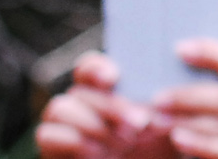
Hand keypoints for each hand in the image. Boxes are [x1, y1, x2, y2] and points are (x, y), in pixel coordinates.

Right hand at [36, 52, 175, 158]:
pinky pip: (47, 134)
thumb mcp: (165, 123)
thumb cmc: (154, 148)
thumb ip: (163, 103)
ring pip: (61, 107)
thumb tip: (169, 89)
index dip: (97, 68)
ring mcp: (62, 124)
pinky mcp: (51, 147)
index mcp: (103, 89)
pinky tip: (99, 153)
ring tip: (123, 142)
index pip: (88, 66)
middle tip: (140, 123)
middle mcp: (79, 102)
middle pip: (81, 89)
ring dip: (94, 124)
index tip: (114, 78)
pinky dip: (76, 142)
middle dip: (111, 107)